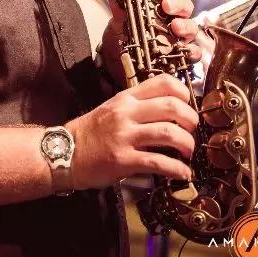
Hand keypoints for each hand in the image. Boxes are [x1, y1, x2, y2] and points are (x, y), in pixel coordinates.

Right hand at [66, 73, 198, 188]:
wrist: (65, 151)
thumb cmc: (92, 131)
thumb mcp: (113, 107)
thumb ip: (138, 105)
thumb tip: (170, 110)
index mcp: (127, 98)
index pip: (164, 83)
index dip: (184, 93)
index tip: (189, 106)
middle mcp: (127, 113)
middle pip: (172, 108)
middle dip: (190, 120)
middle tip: (192, 131)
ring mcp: (125, 136)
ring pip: (169, 134)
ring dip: (187, 145)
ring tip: (188, 152)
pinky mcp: (123, 160)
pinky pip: (158, 163)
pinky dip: (177, 169)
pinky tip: (183, 173)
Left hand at [100, 0, 201, 85]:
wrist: (115, 66)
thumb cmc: (120, 38)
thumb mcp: (117, 23)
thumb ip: (118, 8)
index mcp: (159, 5)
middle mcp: (172, 19)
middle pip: (185, 6)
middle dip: (178, 3)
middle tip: (166, 6)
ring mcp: (178, 37)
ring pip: (191, 27)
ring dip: (185, 25)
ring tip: (175, 26)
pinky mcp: (180, 56)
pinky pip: (194, 52)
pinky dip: (193, 50)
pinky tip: (186, 50)